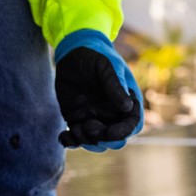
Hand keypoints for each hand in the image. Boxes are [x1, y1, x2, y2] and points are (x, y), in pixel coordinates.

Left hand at [53, 30, 143, 151]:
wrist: (74, 53)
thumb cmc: (96, 56)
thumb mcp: (107, 67)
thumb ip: (115, 86)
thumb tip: (127, 106)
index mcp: (127, 102)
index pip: (132, 125)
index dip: (123, 132)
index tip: (109, 133)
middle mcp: (113, 114)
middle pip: (114, 140)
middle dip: (103, 140)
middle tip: (89, 126)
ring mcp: (95, 119)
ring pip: (95, 142)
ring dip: (85, 141)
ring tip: (74, 128)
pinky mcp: (78, 120)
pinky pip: (76, 137)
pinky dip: (70, 141)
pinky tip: (63, 137)